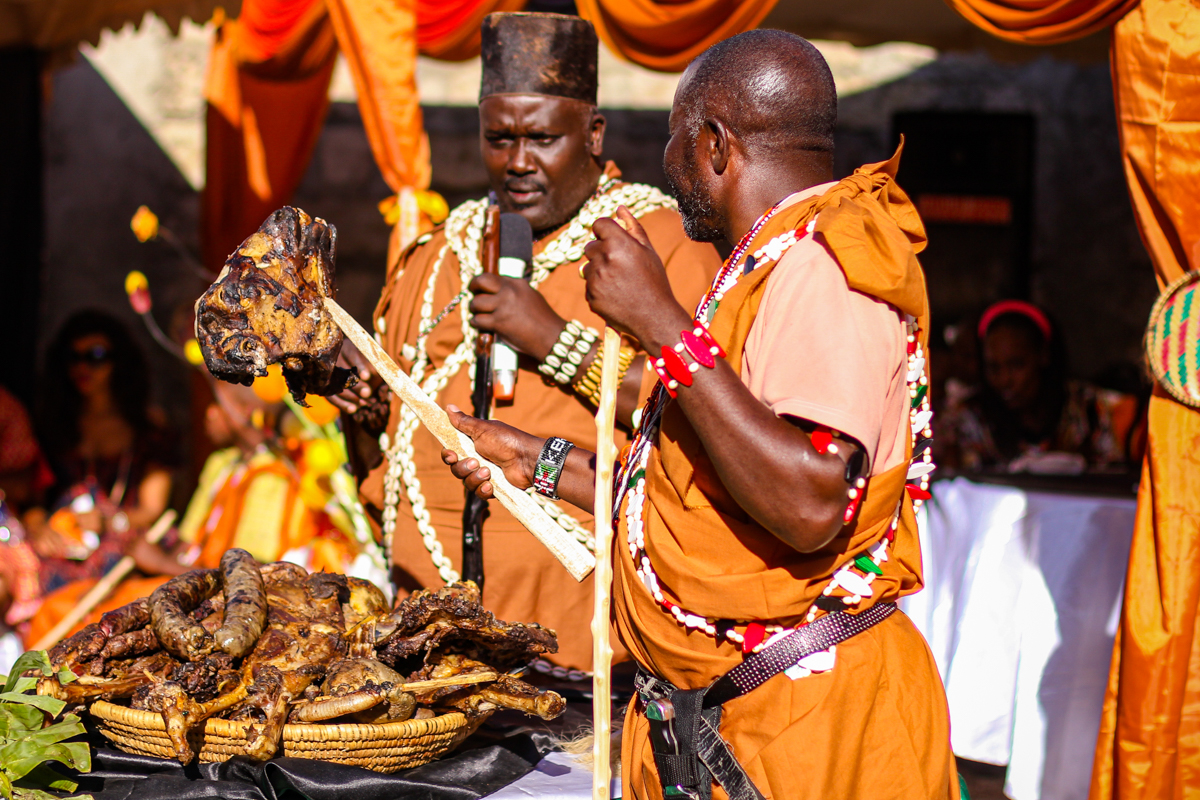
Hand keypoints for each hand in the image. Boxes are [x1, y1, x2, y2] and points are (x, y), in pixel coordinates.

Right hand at [329, 340, 378, 413]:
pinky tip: (353, 409)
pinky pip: (330, 396)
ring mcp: (327, 372)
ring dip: (349, 396)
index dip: (360, 366)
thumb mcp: (374, 357)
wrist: (355, 361)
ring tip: (363, 403)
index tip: (368, 376)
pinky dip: (342, 404)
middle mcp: (335, 357)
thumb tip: (387, 373)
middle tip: (368, 393)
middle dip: (356, 384)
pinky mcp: (325, 385)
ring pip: (335, 385)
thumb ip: (379, 363)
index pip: (352, 355)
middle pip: (342, 372)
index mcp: (348, 346)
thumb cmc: (369, 359)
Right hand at [441, 405, 542, 499]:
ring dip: (475, 478)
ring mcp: (485, 474)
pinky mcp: (493, 486)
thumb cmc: (506, 441)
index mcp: (473, 444)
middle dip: (463, 467)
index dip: (448, 455)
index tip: (452, 455)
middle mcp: (477, 459)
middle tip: (475, 462)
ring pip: (467, 482)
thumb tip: (449, 406)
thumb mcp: (483, 429)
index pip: (452, 453)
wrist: (527, 459)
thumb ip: (464, 421)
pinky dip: (483, 489)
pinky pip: (479, 493)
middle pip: (456, 469)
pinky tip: (491, 484)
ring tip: (489, 472)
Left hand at [468, 274, 564, 359]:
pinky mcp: (499, 322)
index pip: (492, 276)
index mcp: (517, 283)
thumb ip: (514, 292)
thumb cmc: (543, 320)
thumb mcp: (530, 297)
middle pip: (481, 281)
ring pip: (476, 303)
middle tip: (472, 293)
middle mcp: (509, 291)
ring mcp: (503, 306)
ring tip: (479, 314)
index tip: (480, 288)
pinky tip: (481, 325)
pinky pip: (477, 320)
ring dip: (474, 310)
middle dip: (472, 286)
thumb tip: (497, 292)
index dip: (483, 282)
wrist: (551, 337)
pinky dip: (476, 323)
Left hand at [582, 206, 691, 350]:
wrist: (655, 317)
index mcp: (618, 244)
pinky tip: (616, 295)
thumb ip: (632, 227)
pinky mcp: (590, 297)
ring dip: (598, 271)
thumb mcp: (648, 251)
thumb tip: (619, 208)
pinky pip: (588, 286)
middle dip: (602, 252)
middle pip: (590, 246)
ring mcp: (594, 280)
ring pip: (587, 267)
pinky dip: (598, 289)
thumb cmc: (655, 281)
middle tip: (621, 265)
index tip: (614, 239)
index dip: (606, 231)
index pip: (599, 224)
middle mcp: (603, 260)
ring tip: (620, 282)